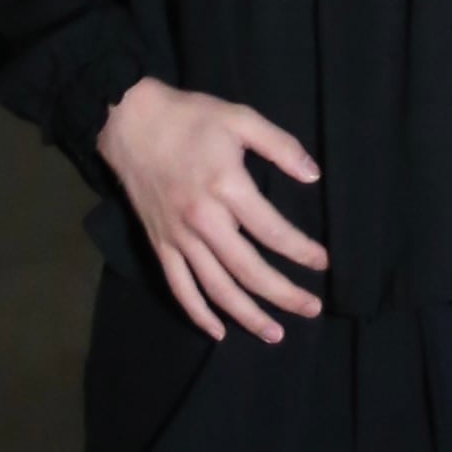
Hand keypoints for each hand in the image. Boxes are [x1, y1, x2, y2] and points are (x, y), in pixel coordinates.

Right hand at [96, 79, 329, 344]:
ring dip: (247, 315)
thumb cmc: (190, 118)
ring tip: (275, 333)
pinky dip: (198, 314)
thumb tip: (313, 176)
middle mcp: (203, 220)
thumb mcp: (240, 118)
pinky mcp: (160, 244)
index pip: (273, 231)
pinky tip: (218, 332)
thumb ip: (280, 146)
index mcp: (226, 187)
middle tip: (312, 309)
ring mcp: (178, 237)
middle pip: (249, 270)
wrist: (128, 122)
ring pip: (216, 288)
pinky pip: (179, 287)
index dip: (301, 251)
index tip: (323, 264)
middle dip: (284, 294)